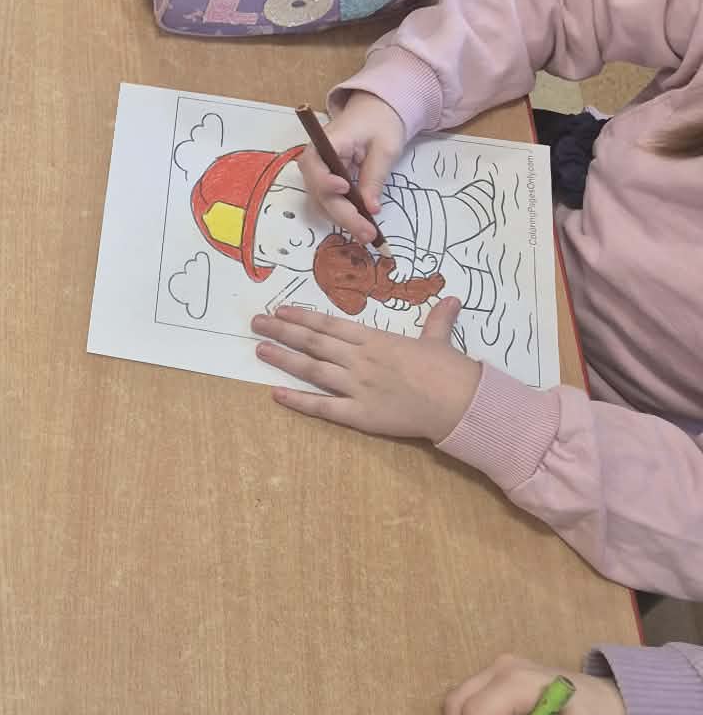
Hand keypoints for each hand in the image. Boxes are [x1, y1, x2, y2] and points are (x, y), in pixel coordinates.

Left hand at [252, 300, 479, 441]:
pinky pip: (323, 407)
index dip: (303, 317)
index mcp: (375, 340)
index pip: (330, 325)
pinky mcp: (359, 414)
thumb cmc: (449, 371)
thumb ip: (438, 320)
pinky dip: (298, 401)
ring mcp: (357, 386)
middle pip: (313, 342)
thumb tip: (453, 300)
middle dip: (282, 331)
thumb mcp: (439, 340)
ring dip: (284, 359)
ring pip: (312, 369)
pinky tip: (277, 394)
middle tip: (256, 323)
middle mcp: (360, 360)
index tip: (280, 309)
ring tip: (260, 350)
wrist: (459, 403)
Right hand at [300, 93, 405, 243]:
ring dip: (344, 220)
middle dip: (343, 214)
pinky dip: (344, 215)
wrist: (375, 113)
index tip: (345, 188)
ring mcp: (319, 173)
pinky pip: (330, 203)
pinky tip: (362, 226)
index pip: (315, 165)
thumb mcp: (385, 147)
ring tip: (368, 235)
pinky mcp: (327, 183)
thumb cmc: (380, 123)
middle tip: (367, 232)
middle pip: (320, 192)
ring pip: (324, 203)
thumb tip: (371, 208)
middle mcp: (316, 160)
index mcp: (326, 141)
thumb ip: (374, 176)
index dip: (326, 181)